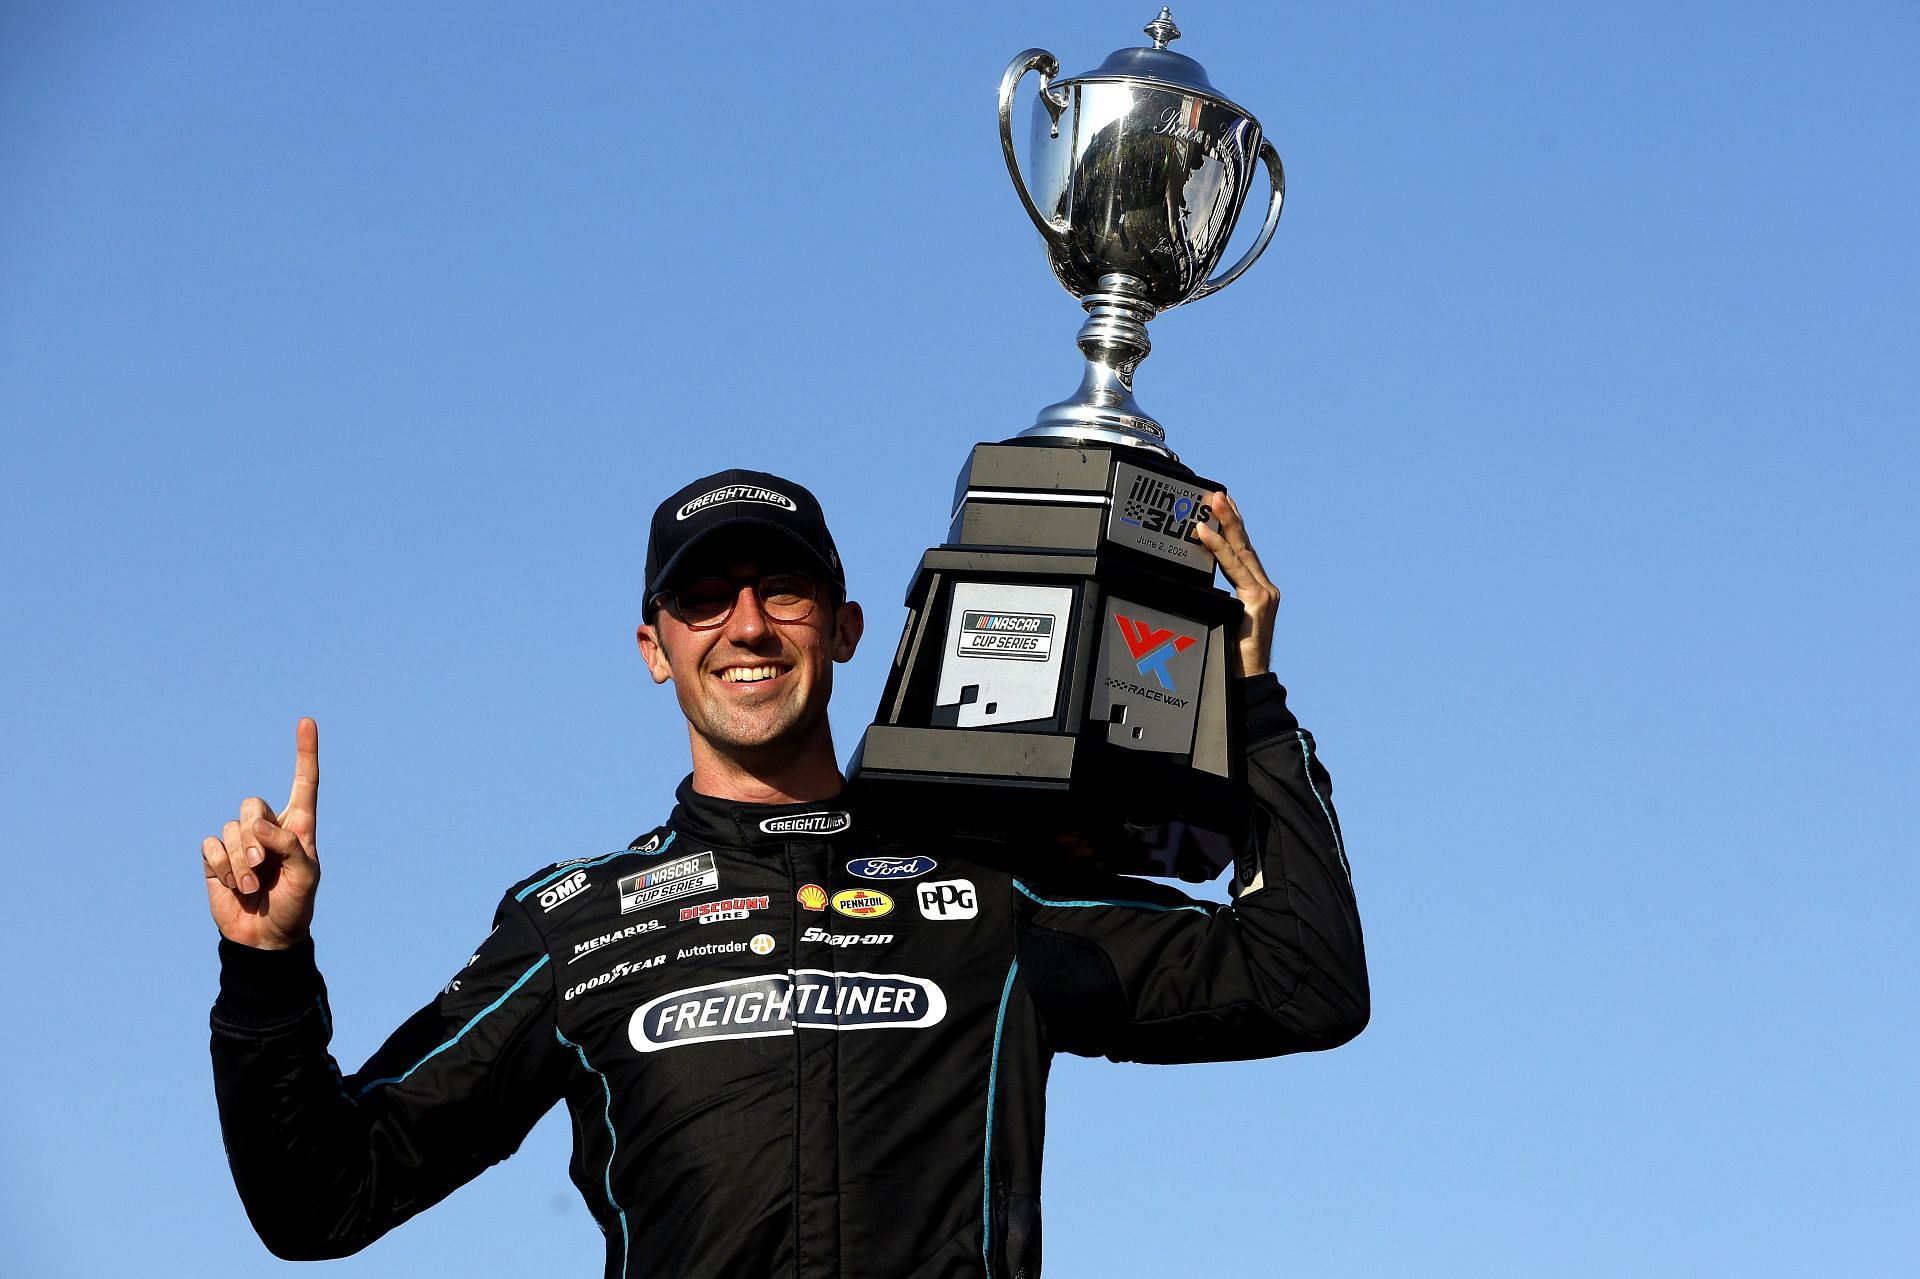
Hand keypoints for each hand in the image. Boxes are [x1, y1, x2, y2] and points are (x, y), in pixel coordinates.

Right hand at [202, 718, 321, 949]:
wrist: (266, 937)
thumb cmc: (295, 904)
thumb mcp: (306, 876)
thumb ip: (288, 845)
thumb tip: (256, 825)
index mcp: (298, 826)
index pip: (304, 783)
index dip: (305, 753)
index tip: (307, 721)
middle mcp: (268, 828)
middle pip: (252, 805)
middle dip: (254, 836)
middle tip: (262, 865)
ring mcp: (239, 842)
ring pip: (230, 829)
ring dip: (239, 861)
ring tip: (252, 885)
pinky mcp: (216, 859)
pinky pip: (210, 846)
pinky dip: (221, 866)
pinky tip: (234, 885)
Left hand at [1194, 490, 1278, 677]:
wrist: (1248, 684)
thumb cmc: (1229, 658)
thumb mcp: (1218, 622)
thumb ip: (1211, 601)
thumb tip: (1187, 584)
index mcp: (1254, 592)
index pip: (1241, 552)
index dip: (1231, 527)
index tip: (1218, 506)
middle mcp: (1263, 589)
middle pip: (1244, 545)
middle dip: (1229, 516)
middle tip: (1215, 494)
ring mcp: (1263, 594)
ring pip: (1241, 551)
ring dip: (1225, 523)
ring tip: (1213, 503)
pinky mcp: (1259, 602)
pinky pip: (1235, 569)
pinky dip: (1219, 549)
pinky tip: (1206, 534)